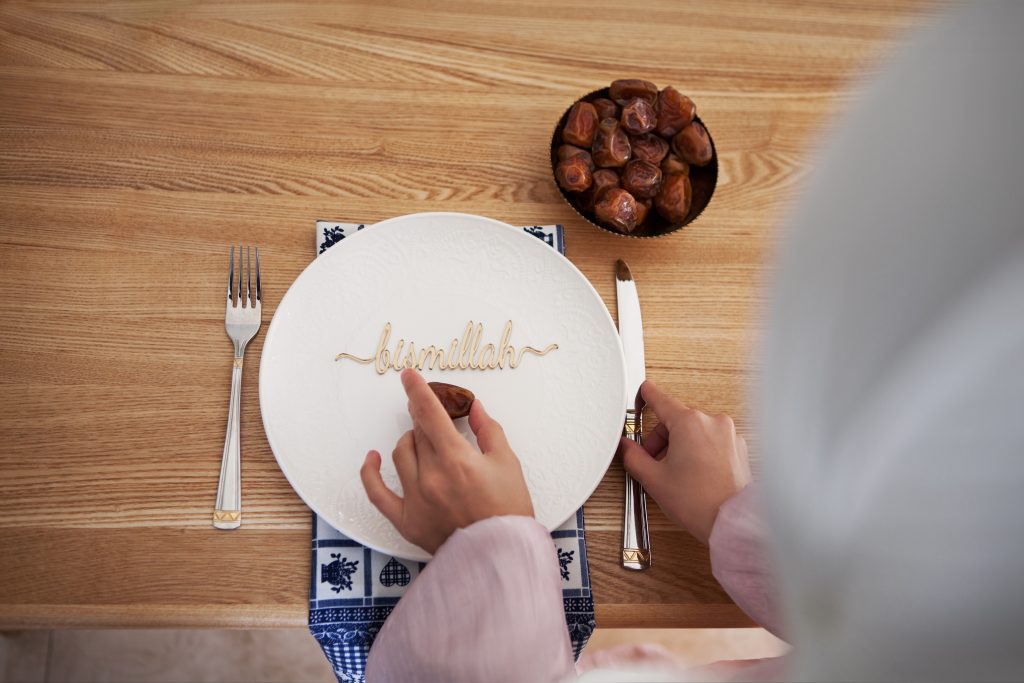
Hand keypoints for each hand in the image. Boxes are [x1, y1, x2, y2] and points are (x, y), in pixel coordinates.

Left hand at [360, 368, 533, 553]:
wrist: (501, 557)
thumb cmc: (508, 512)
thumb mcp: (507, 464)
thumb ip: (488, 430)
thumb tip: (474, 407)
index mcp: (457, 460)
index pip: (430, 414)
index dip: (418, 390)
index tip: (409, 375)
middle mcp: (431, 477)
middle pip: (418, 432)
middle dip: (424, 419)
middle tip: (432, 416)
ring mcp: (415, 499)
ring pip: (401, 454)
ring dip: (410, 441)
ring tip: (424, 442)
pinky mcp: (405, 520)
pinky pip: (377, 492)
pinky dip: (371, 473)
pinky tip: (372, 458)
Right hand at [620, 380, 751, 543]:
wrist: (731, 522)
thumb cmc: (699, 502)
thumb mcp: (653, 479)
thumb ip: (633, 456)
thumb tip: (627, 447)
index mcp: (689, 422)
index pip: (661, 399)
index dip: (646, 396)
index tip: (643, 393)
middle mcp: (712, 422)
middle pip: (677, 419)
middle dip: (662, 438)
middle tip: (654, 462)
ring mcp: (729, 434)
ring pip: (695, 431)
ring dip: (681, 446)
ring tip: (676, 474)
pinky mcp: (739, 448)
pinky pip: (712, 441)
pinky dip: (700, 451)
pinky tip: (694, 475)